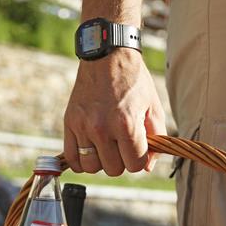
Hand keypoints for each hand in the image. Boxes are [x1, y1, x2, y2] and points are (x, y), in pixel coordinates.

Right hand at [64, 48, 166, 175]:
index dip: (139, 160)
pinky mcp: (69, 123)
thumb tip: (146, 168)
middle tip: (122, 144)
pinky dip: (81, 160)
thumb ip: (156, 140)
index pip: (135, 166)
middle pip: (114, 169)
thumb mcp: (154, 108)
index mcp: (126, 124)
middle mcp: (102, 128)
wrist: (107, 56)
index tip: (138, 147)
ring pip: (92, 167)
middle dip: (122, 161)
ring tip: (106, 146)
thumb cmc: (134, 83)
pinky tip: (90, 150)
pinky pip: (71, 158)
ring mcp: (83, 126)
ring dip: (102, 161)